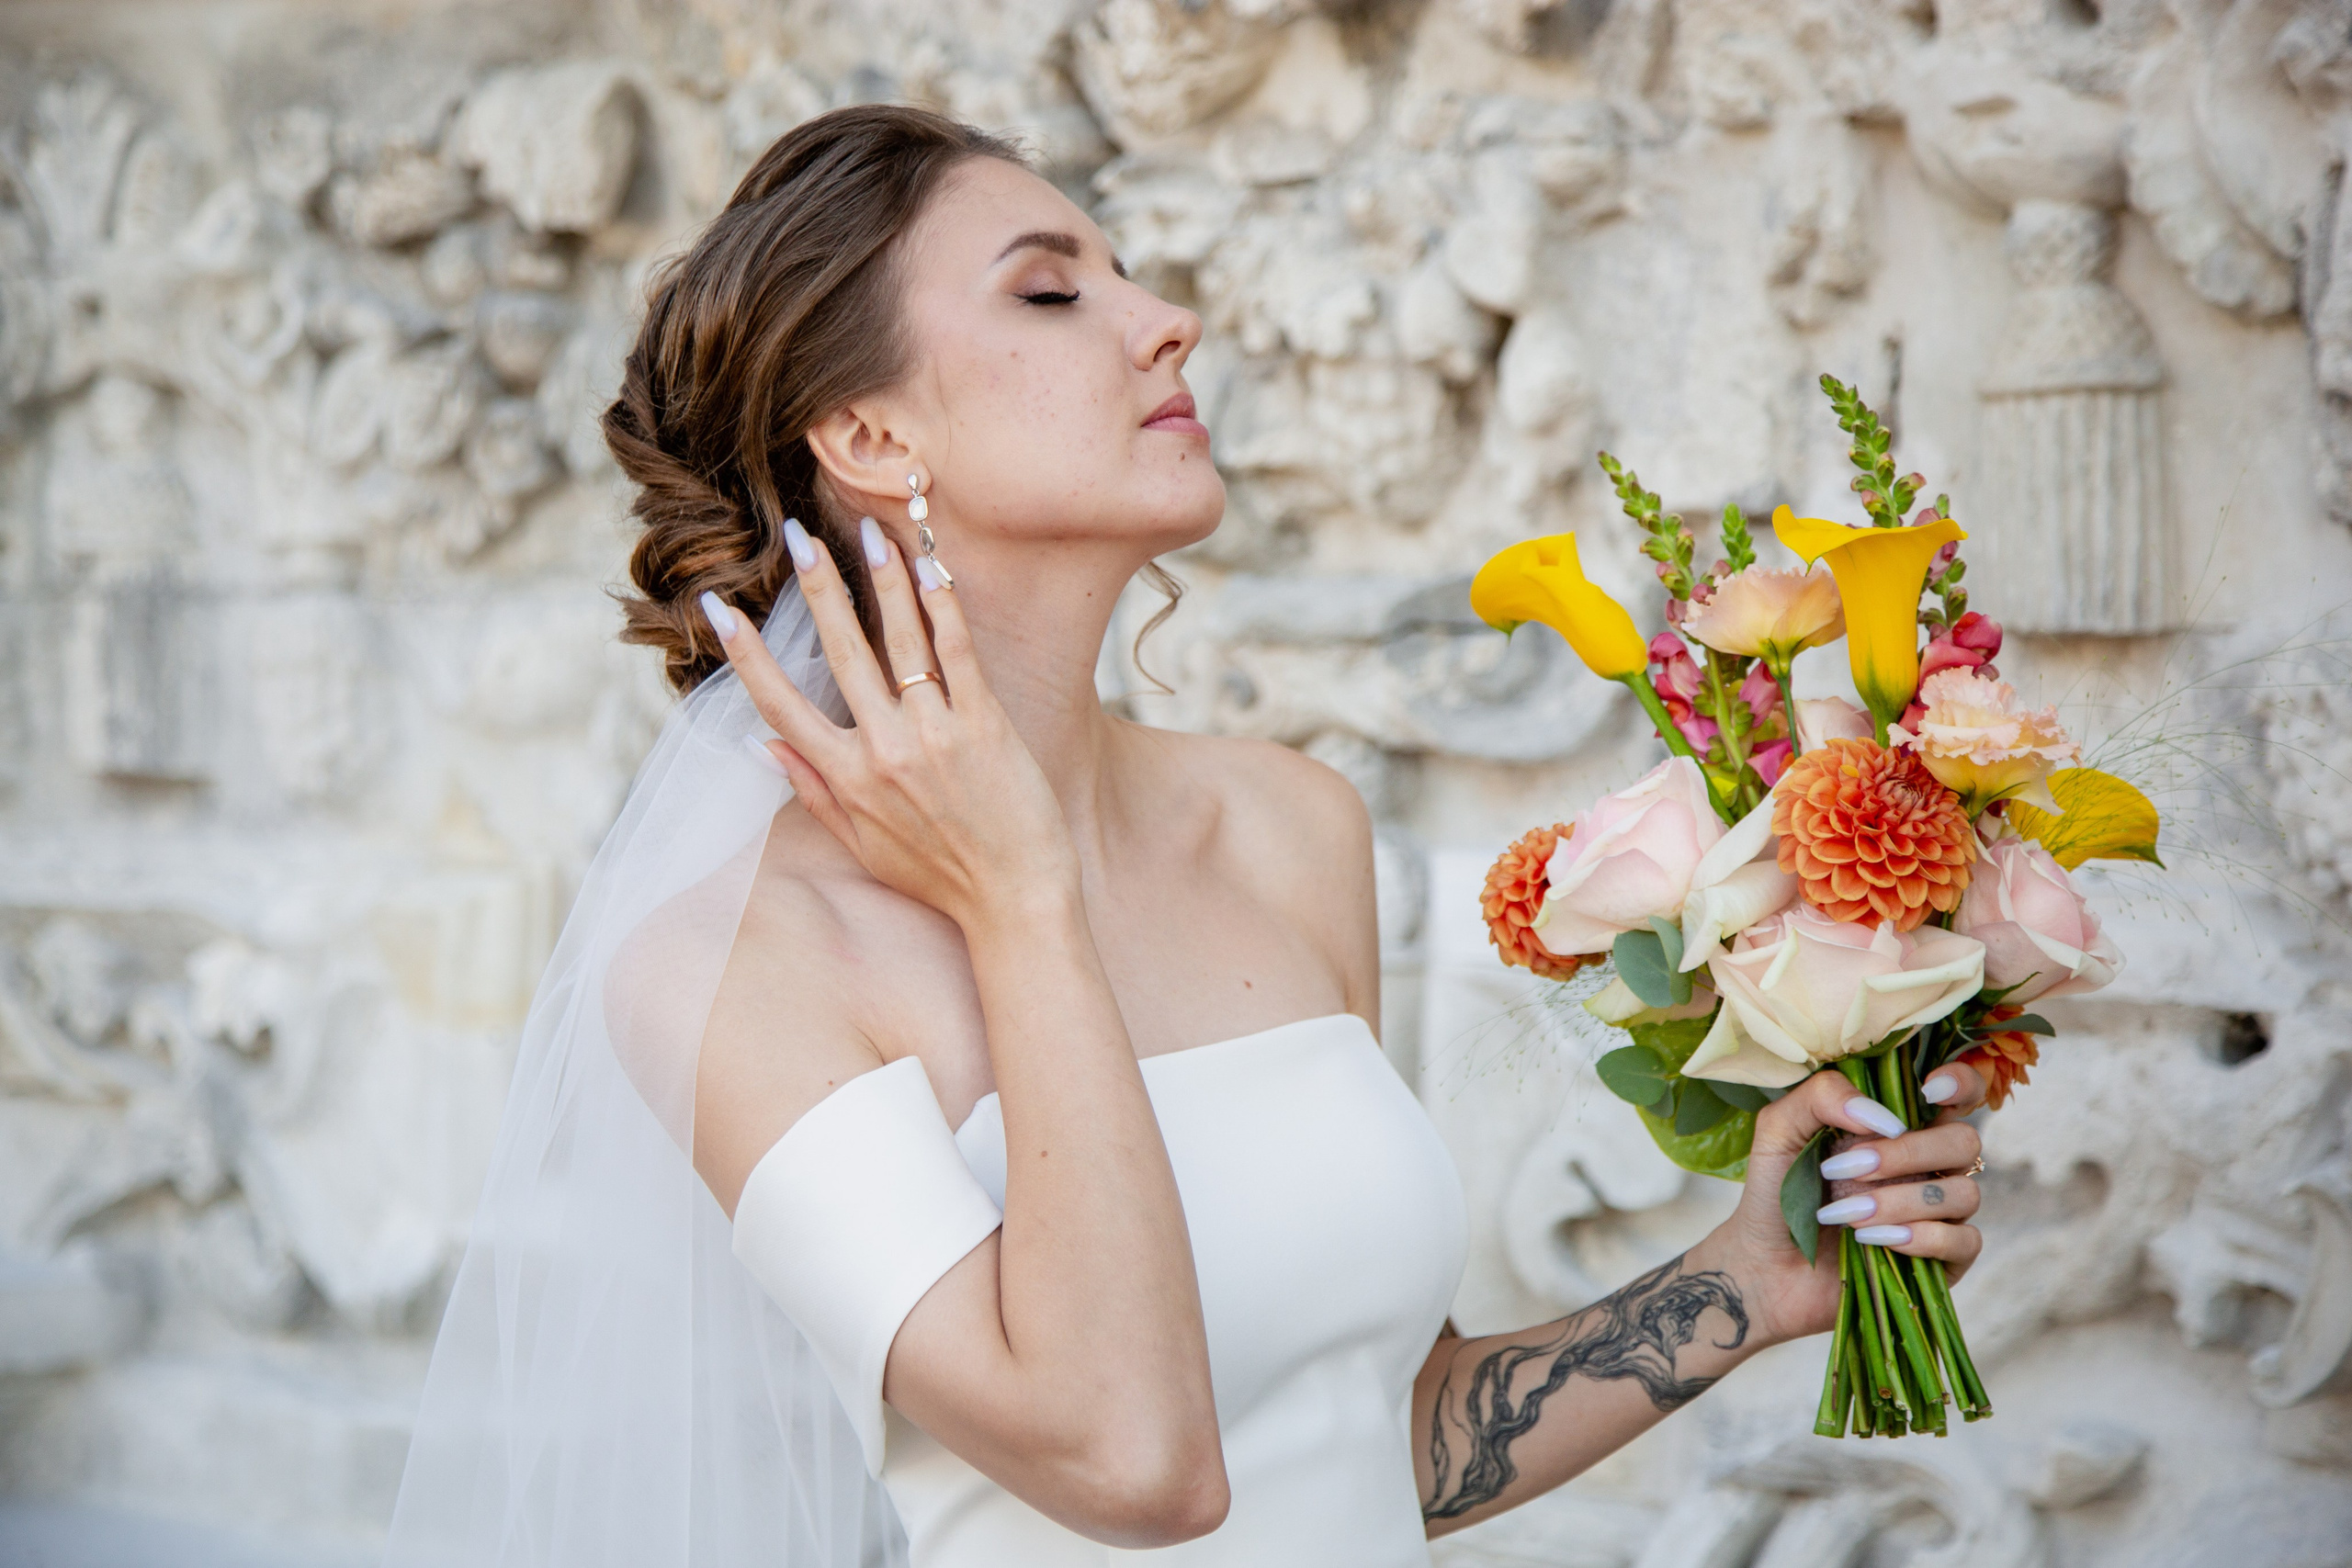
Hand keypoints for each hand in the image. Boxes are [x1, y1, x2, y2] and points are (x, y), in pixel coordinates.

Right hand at [704, 516, 1078, 929]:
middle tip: (796, 536)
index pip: (779, 703)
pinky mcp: (985, 725)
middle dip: (814, 589)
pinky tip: (932, 569)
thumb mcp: (862, 846)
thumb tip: (761, 744)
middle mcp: (883, 751)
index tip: (717, 608)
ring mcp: (935, 735)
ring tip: (868, 533)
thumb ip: (812, 792)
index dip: (744, 653)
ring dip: (882, 581)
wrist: (1014, 900)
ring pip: (901, 641)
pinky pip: (959, 653)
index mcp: (845, 779)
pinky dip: (944, 607)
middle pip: (839, 653)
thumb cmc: (939, 877)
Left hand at [1700, 1061, 1986, 1347]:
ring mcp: (1940, 1213)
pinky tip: (1872, 1240)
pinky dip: (1919, 1238)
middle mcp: (1928, 1165)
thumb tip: (1876, 1114)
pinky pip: (1964, 1241)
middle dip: (1908, 1153)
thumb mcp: (1779, 1131)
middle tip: (1851, 1168)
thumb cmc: (1777, 1193)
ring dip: (1900, 1201)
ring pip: (1964, 1193)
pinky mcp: (1945, 1260)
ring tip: (1845, 1214)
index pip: (1958, 1093)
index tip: (1929, 1090)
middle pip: (1964, 1141)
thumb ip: (1819, 1098)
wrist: (1766, 1265)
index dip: (1960, 1083)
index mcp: (1898, 1126)